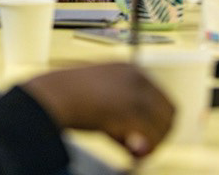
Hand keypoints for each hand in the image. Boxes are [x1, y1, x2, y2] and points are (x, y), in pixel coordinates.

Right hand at [23, 63, 173, 157]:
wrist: (51, 95)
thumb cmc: (67, 98)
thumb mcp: (100, 97)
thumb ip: (122, 113)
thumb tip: (140, 144)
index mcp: (130, 69)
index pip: (161, 98)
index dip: (157, 122)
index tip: (146, 137)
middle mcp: (137, 77)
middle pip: (168, 112)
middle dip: (158, 133)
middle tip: (140, 148)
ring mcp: (135, 92)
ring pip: (161, 127)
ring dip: (150, 143)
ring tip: (127, 147)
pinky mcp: (130, 109)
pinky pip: (150, 138)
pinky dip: (142, 149)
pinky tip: (126, 150)